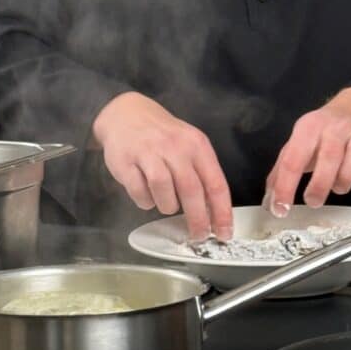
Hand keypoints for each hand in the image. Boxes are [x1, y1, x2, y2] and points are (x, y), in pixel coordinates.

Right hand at [92, 91, 232, 240]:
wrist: (126, 114)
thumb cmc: (163, 135)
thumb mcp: (189, 145)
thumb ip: (202, 173)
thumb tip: (214, 212)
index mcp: (196, 144)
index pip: (215, 183)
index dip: (222, 212)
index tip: (225, 233)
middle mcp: (175, 147)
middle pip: (191, 191)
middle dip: (197, 220)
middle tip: (199, 235)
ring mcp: (149, 153)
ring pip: (164, 193)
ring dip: (168, 206)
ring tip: (167, 203)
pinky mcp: (125, 162)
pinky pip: (140, 193)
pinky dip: (145, 201)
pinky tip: (147, 194)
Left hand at [263, 87, 350, 216]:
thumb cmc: (325, 130)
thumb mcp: (300, 140)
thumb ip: (282, 170)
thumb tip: (270, 201)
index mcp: (310, 126)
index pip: (293, 159)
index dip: (285, 187)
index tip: (280, 209)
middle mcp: (336, 128)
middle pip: (327, 161)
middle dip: (318, 187)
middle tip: (312, 201)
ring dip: (341, 184)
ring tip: (335, 182)